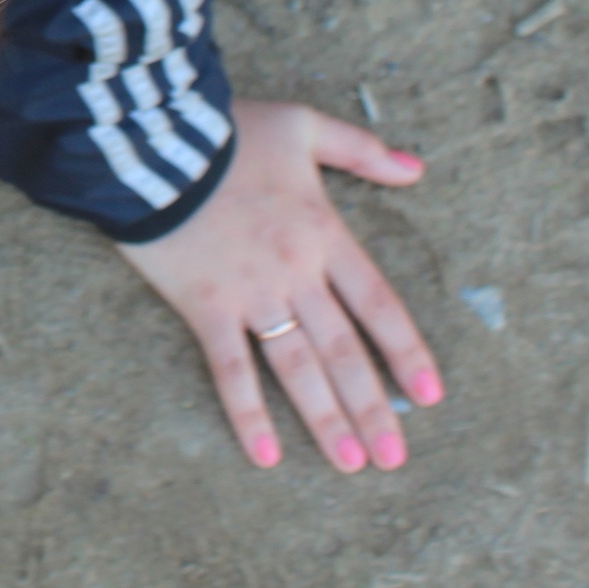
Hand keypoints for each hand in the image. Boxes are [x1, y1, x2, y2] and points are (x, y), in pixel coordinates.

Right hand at [116, 100, 441, 474]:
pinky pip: (230, 368)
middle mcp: (295, 273)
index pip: (377, 303)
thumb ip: (361, 149)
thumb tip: (416, 167)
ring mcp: (251, 294)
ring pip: (297, 367)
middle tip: (392, 457)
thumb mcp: (304, 126)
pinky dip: (248, 412)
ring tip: (350, 462)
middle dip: (372, 407)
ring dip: (326, 419)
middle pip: (343, 350)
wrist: (157, 141)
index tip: (431, 395)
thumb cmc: (229, 131)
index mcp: (323, 233)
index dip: (406, 350)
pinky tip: (266, 454)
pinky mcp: (205, 306)